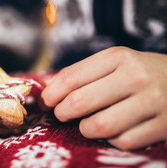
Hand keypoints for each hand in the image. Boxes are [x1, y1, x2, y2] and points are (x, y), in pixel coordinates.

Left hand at [41, 47, 166, 149]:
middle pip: (80, 102)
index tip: (44, 103)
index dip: (50, 95)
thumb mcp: (113, 62)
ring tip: (86, 124)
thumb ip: (80, 73)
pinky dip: (112, 139)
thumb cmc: (139, 71)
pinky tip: (114, 130)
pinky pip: (123, 142)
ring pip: (100, 126)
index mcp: (118, 57)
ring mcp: (152, 102)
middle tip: (61, 114)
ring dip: (85, 129)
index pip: (71, 78)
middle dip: (62, 113)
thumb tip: (45, 88)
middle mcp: (135, 77)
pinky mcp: (164, 126)